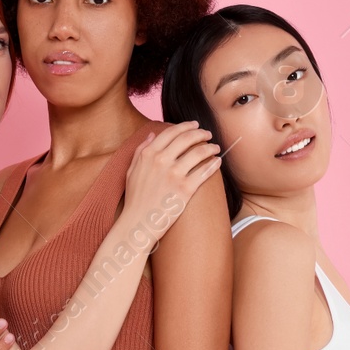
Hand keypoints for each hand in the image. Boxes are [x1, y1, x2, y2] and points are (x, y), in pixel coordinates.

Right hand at [120, 121, 220, 249]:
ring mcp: (174, 175)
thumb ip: (140, 150)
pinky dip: (213, 164)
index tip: (195, 126)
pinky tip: (217, 162)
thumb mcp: (131, 171)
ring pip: (199, 153)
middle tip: (208, 135)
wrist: (138, 223)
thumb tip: (152, 134)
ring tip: (215, 148)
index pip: (171, 132)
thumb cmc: (135, 199)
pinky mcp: (185, 189)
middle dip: (201, 133)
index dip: (186, 126)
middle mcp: (161, 161)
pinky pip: (204, 171)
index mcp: (148, 154)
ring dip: (210, 148)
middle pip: (187, 139)